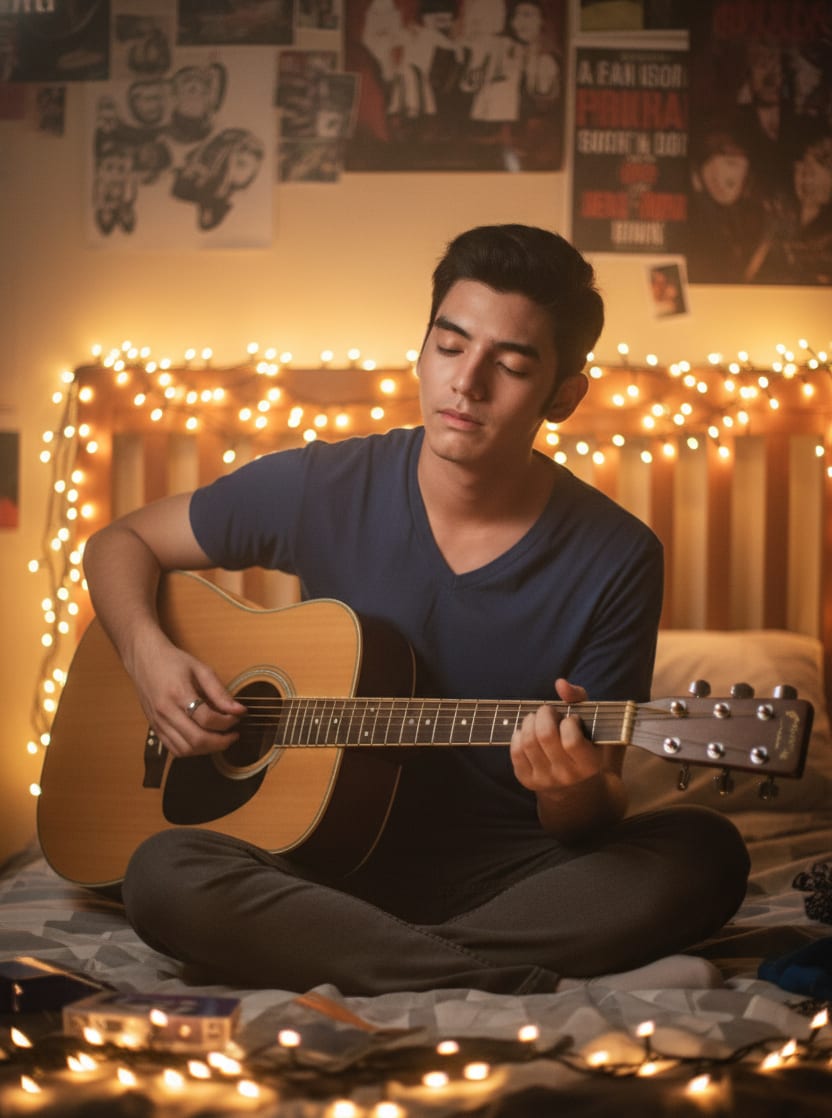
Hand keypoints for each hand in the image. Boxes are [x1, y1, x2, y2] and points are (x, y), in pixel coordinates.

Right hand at [129, 633, 245, 757]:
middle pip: (197, 739)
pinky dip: (192, 751)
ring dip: (207, 749)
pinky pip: (174, 749)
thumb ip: (220, 692)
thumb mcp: (201, 669)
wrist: (143, 659)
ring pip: (185, 750)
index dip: (227, 722)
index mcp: (178, 694)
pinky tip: (203, 741)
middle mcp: (166, 712)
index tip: (237, 718)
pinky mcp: (154, 728)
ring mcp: (158, 722)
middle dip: (221, 742)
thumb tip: (239, 710)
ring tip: (220, 739)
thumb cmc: (172, 661)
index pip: (207, 719)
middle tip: (233, 735)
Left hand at [509, 678, 598, 795]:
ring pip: (528, 742)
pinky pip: (516, 752)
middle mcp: (568, 775)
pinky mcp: (528, 780)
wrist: (573, 783)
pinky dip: (519, 735)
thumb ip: (578, 698)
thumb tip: (560, 683)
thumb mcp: (590, 721)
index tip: (571, 718)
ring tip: (536, 718)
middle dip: (544, 714)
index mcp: (589, 763)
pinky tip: (527, 731)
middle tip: (547, 711)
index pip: (571, 741)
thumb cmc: (583, 741)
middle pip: (545, 736)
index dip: (568, 722)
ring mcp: (546, 779)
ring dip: (530, 721)